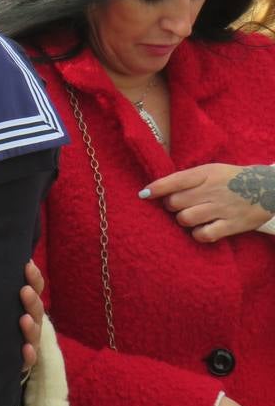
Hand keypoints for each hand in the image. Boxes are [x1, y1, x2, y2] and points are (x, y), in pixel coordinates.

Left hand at [20, 260, 44, 372]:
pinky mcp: (22, 360)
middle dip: (31, 300)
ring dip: (30, 326)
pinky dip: (29, 354)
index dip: (34, 278)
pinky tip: (25, 349)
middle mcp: (31, 321)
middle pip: (36, 310)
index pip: (35, 288)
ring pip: (34, 333)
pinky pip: (28, 359)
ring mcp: (28, 341)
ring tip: (24, 319)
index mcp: (26, 304)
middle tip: (24, 291)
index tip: (27, 266)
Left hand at [141, 164, 274, 242]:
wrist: (269, 188)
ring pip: (185, 219)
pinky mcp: (232, 225)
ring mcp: (222, 208)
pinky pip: (204, 235)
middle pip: (174, 203)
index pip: (174, 180)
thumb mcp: (211, 170)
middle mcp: (212, 190)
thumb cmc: (231, 179)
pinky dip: (198, 234)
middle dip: (171, 206)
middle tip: (179, 206)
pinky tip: (202, 229)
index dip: (156, 188)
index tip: (143, 195)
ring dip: (183, 220)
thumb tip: (155, 189)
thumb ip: (187, 179)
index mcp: (205, 174)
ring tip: (191, 217)